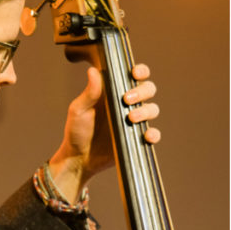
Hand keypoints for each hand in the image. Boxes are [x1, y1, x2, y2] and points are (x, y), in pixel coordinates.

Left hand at [47, 62, 159, 200]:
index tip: (135, 73)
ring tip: (130, 118)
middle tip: (127, 99)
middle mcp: (127, 105)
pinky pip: (153, 134)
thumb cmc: (76, 131)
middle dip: (142, 91)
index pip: (134, 76)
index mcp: (114, 92)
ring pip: (152, 109)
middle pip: (148, 90)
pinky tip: (146, 135)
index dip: (140, 71)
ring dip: (145, 111)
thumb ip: (89, 92)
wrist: (78, 158)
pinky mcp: (137, 138)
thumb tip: (93, 71)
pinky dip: (154, 134)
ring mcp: (134, 121)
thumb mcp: (79, 110)